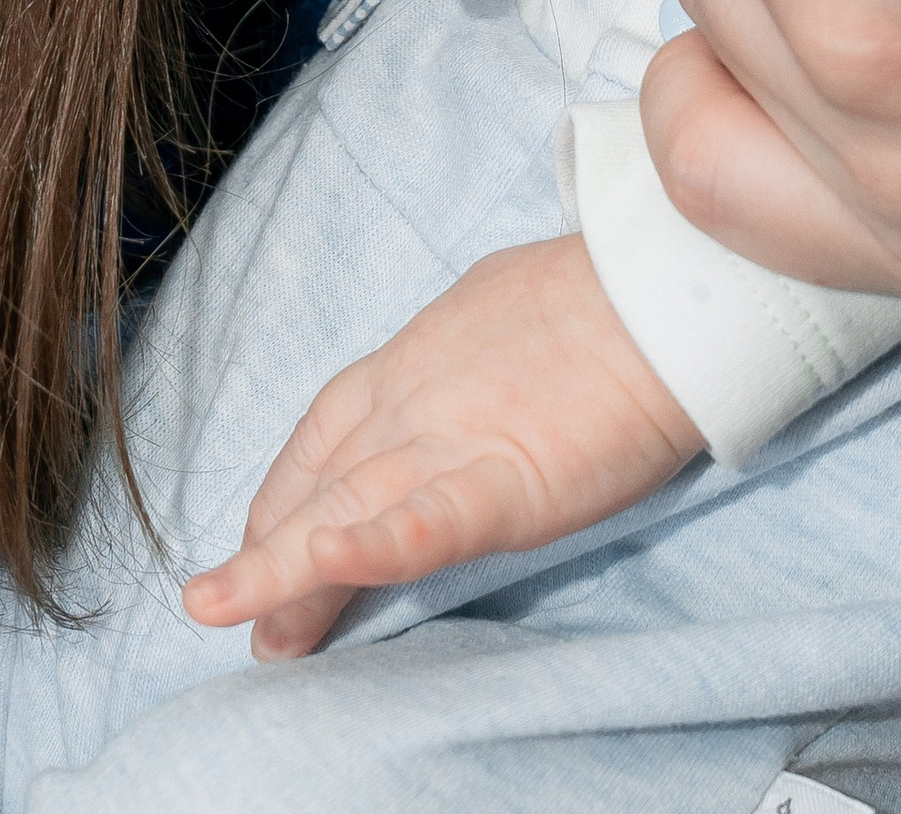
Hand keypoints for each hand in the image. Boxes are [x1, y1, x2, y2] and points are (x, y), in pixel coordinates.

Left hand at [179, 233, 703, 655]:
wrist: (675, 285)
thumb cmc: (611, 291)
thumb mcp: (506, 310)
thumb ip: (467, 358)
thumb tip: (462, 379)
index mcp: (416, 358)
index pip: (324, 433)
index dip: (284, 493)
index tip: (262, 541)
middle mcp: (415, 400)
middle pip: (319, 487)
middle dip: (266, 554)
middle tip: (227, 612)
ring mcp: (453, 441)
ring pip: (344, 513)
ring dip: (277, 571)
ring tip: (226, 615)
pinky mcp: (505, 483)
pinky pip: (423, 525)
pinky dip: (367, 551)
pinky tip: (320, 572)